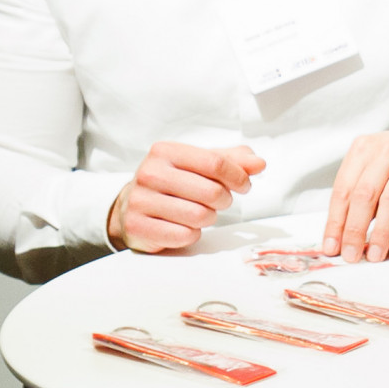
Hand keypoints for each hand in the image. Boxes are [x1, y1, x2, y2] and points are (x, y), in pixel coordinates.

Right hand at [109, 139, 261, 255]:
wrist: (129, 207)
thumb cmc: (171, 183)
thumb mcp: (197, 164)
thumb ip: (230, 161)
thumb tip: (258, 163)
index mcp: (165, 151)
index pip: (215, 162)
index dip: (238, 176)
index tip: (244, 185)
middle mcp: (149, 173)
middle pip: (211, 192)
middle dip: (224, 200)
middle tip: (218, 202)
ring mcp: (140, 201)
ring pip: (199, 216)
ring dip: (208, 219)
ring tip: (199, 213)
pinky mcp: (138, 226)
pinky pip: (184, 236)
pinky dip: (191, 234)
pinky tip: (182, 227)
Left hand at [324, 129, 388, 262]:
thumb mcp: (374, 165)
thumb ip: (359, 193)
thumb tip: (343, 235)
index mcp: (363, 149)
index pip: (343, 189)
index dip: (335, 221)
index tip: (331, 246)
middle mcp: (385, 150)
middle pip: (364, 194)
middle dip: (355, 229)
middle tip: (350, 256)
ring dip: (380, 232)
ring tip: (374, 256)